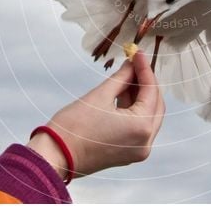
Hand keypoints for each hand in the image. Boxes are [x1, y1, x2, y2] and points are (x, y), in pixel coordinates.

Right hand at [28, 51, 164, 178]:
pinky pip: (138, 126)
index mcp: (141, 127)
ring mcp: (138, 150)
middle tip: (134, 63)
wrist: (55, 156)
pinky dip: (133, 110)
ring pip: (148, 116)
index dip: (144, 68)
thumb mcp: (100, 95)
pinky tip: (123, 93)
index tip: (137, 53)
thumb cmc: (74, 127)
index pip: (151, 91)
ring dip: (140, 95)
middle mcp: (145, 142)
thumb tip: (131, 65)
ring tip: (126, 75)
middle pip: (155, 104)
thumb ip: (122, 78)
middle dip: (146, 82)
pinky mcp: (128, 153)